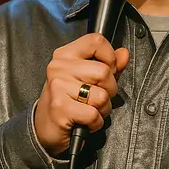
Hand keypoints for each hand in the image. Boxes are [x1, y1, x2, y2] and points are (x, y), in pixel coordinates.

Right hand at [34, 33, 129, 156]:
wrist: (45, 127)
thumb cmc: (68, 101)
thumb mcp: (87, 78)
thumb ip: (108, 65)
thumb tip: (124, 54)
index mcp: (65, 54)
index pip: (95, 41)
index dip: (110, 57)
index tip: (108, 70)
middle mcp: (59, 67)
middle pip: (104, 72)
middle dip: (109, 90)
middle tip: (96, 97)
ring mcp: (58, 87)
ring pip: (101, 96)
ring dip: (103, 109)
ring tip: (90, 109)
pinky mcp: (60, 108)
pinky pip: (94, 115)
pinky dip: (95, 123)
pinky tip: (84, 121)